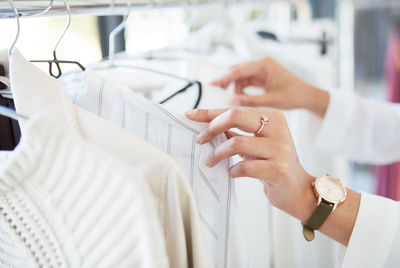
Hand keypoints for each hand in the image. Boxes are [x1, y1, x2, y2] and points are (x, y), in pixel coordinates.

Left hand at [186, 107, 360, 245]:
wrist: (297, 189)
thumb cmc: (273, 163)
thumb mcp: (257, 142)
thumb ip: (237, 131)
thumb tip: (208, 124)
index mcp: (273, 117)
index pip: (235, 109)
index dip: (209, 112)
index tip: (190, 114)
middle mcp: (278, 128)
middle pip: (235, 116)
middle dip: (211, 127)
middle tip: (199, 140)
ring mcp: (279, 148)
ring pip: (236, 143)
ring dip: (217, 153)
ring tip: (210, 161)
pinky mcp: (277, 169)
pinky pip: (244, 167)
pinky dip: (232, 170)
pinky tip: (232, 173)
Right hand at [211, 57, 328, 117]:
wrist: (308, 96)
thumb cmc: (293, 96)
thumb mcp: (271, 101)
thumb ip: (250, 101)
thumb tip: (231, 102)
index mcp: (265, 65)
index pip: (239, 71)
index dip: (224, 78)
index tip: (211, 83)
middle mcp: (262, 64)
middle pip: (237, 70)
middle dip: (227, 80)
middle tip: (215, 90)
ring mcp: (261, 69)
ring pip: (240, 76)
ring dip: (235, 87)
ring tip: (232, 99)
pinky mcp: (262, 76)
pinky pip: (246, 81)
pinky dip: (241, 89)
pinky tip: (239, 97)